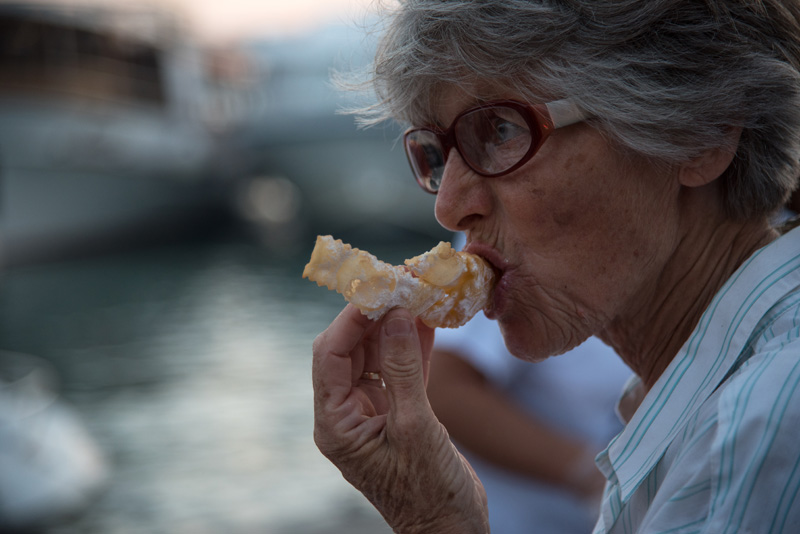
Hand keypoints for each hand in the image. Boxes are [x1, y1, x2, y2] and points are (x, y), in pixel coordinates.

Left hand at [312, 305, 488, 533]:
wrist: (452, 530)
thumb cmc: (430, 492)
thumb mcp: (416, 427)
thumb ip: (402, 369)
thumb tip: (395, 315)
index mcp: (336, 423)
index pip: (330, 355)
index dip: (351, 318)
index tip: (376, 287)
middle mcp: (348, 414)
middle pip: (352, 350)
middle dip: (375, 316)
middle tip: (400, 282)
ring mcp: (373, 412)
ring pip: (377, 356)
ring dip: (396, 326)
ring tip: (418, 293)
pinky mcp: (398, 413)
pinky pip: (400, 371)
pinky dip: (413, 347)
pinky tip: (429, 322)